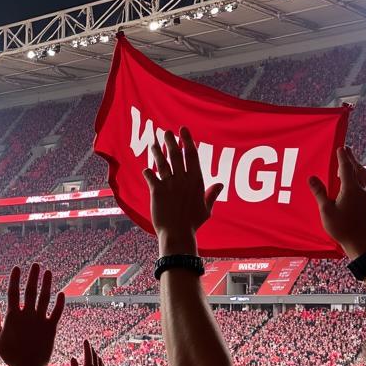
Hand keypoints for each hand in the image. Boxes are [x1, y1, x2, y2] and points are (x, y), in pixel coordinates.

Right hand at [0, 264, 64, 365]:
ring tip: (48, 272)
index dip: (15, 279)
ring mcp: (40, 321)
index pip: (13, 292)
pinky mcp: (51, 328)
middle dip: (33, 276)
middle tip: (36, 265)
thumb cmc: (11, 355)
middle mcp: (27, 315)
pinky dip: (60, 303)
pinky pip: (57, 312)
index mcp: (13, 316)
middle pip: (31, 290)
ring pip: (45, 298)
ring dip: (47, 283)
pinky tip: (61, 293)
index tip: (17, 268)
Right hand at [70, 340, 105, 365]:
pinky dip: (99, 360)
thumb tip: (73, 358)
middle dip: (91, 349)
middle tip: (88, 344)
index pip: (88, 353)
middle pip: (94, 355)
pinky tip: (98, 361)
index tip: (86, 340)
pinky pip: (102, 364)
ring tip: (92, 351)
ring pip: (99, 359)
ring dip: (95, 354)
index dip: (86, 346)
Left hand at [142, 127, 222, 252]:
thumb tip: (220, 184)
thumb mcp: (206, 209)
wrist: (177, 234)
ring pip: (162, 163)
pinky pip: (151, 177)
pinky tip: (145, 169)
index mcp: (196, 182)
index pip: (192, 156)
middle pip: (176, 155)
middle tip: (166, 132)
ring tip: (154, 142)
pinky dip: (147, 172)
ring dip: (158, 152)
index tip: (183, 131)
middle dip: (171, 142)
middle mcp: (183, 180)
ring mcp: (170, 185)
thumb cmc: (192, 224)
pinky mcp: (157, 191)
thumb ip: (212, 195)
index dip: (187, 141)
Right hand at [309, 145, 365, 257]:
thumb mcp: (326, 210)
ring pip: (363, 175)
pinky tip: (355, 179)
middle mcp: (361, 190)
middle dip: (351, 158)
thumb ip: (319, 192)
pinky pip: (365, 182)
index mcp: (351, 190)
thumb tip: (312, 178)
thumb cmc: (341, 228)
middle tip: (346, 149)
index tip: (340, 148)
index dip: (342, 158)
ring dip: (357, 166)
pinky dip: (359, 175)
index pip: (346, 169)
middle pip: (357, 169)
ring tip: (350, 161)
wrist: (360, 242)